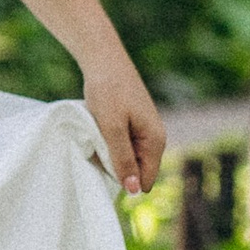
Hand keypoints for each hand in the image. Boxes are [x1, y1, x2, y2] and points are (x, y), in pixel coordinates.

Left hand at [83, 63, 165, 199]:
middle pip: (134, 170)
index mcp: (155, 141)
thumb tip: (133, 191)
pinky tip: (96, 128)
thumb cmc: (108, 91)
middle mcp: (154, 138)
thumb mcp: (112, 128)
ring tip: (94, 135)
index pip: (145, 180)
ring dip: (107, 153)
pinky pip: (120, 144)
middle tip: (94, 148)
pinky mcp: (131, 124)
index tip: (102, 166)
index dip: (124, 181)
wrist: (102, 58)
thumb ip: (122, 159)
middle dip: (113, 166)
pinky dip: (106, 141)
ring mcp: (143, 130)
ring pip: (125, 157)